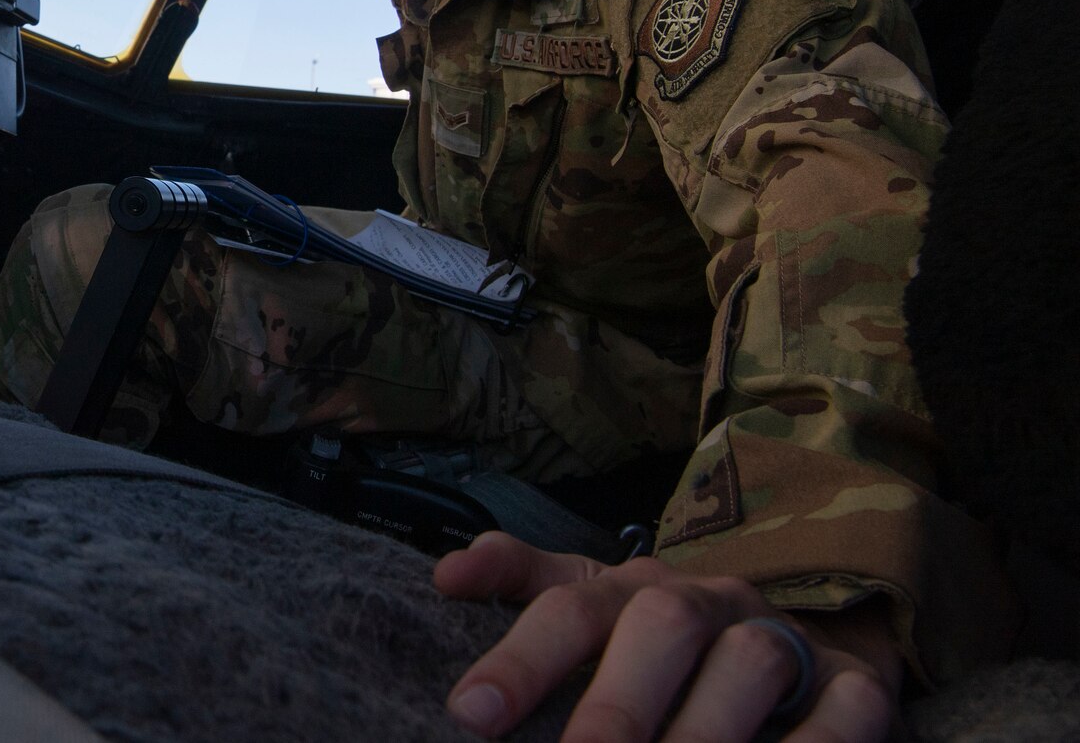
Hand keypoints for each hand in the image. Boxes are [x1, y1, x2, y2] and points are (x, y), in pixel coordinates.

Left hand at [433, 532, 902, 741]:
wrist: (800, 625)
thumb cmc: (662, 637)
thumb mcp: (591, 602)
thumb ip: (521, 582)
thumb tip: (447, 575)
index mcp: (630, 587)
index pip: (569, 608)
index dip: (520, 661)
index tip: (469, 717)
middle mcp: (706, 603)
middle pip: (661, 628)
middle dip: (616, 706)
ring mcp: (783, 638)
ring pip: (752, 664)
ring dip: (706, 732)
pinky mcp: (855, 684)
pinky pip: (846, 710)